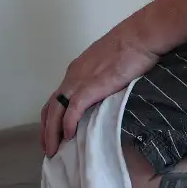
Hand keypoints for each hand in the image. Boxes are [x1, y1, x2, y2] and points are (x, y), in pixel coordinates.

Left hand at [42, 19, 164, 156]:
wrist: (139, 37)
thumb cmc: (130, 48)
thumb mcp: (108, 66)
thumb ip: (101, 81)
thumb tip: (104, 98)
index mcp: (77, 71)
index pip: (57, 99)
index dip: (52, 118)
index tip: (52, 134)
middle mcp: (73, 76)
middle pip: (50, 107)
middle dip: (46, 130)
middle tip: (48, 149)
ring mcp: (79, 81)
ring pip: (56, 111)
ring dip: (52, 132)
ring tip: (53, 150)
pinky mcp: (90, 86)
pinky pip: (73, 109)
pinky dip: (68, 124)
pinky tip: (68, 136)